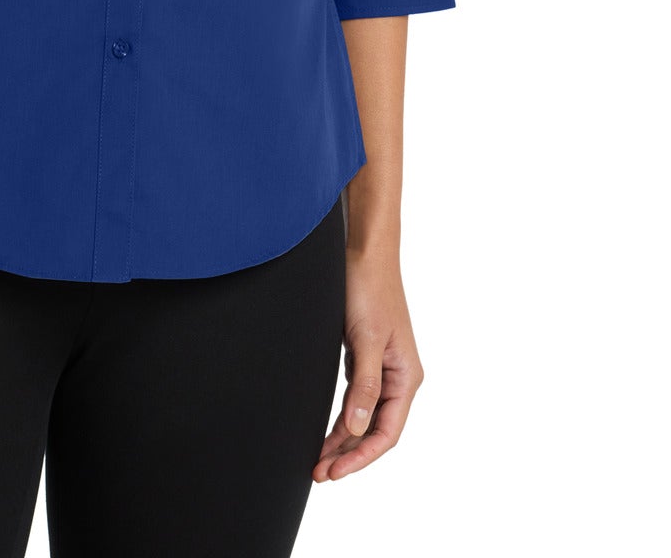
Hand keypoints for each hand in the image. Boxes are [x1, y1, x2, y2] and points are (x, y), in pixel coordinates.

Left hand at [312, 245, 423, 481]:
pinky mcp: (366, 358)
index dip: (360, 456)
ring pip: (363, 417)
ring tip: (318, 460)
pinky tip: (326, 431)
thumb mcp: (366, 339)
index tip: (333, 472)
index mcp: (407, 377)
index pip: (386, 433)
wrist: (363, 252)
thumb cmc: (368, 289)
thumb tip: (357, 429)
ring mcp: (382, 369)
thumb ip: (364, 385)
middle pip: (374, 429)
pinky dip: (342, 418)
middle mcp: (398, 377)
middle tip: (318, 473)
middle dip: (348, 453)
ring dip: (342, 439)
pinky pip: (356, 399)